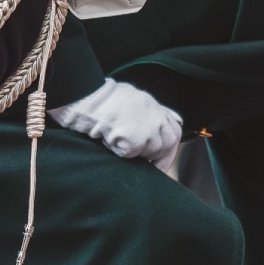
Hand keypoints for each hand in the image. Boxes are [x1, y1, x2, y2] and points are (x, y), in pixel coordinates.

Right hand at [49, 78, 181, 166]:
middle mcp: (155, 117)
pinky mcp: (134, 141)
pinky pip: (131, 155)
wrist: (87, 97)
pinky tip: (110, 141)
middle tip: (148, 166)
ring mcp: (147, 129)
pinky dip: (120, 152)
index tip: (162, 158)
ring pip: (150, 152)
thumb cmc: (104, 98)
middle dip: (160, 157)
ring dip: (137, 153)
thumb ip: (154, 111)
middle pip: (168, 143)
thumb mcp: (136, 98)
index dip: (170, 147)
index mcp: (155, 106)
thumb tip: (175, 120)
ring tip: (118, 141)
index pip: (175, 130)